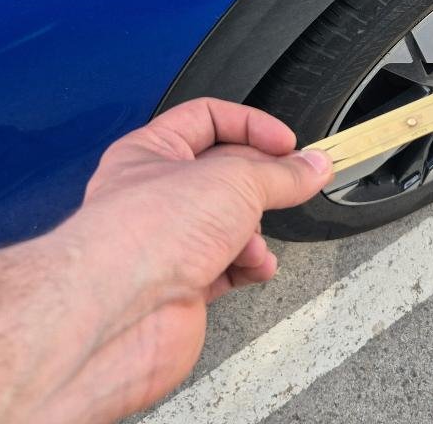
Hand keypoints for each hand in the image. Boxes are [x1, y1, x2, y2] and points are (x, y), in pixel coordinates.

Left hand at [42, 99, 332, 422]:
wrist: (121, 313)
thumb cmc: (145, 233)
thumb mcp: (235, 180)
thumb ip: (281, 173)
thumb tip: (311, 166)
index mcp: (151, 152)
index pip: (208, 119)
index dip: (252, 127)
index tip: (287, 145)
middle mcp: (154, 195)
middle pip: (225, 176)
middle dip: (260, 186)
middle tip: (291, 187)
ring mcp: (168, 243)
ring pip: (229, 225)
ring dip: (254, 233)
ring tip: (255, 240)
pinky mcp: (181, 286)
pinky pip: (227, 267)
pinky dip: (247, 267)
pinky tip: (253, 266)